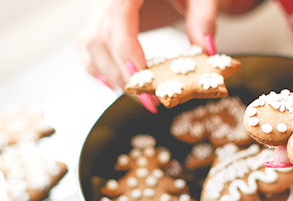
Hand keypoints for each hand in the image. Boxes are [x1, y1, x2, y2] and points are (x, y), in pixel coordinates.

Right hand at [75, 0, 224, 110]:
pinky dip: (98, 69)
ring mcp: (99, 10)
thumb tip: (207, 51)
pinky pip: (85, 46)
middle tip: (149, 98)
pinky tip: (119, 85)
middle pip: (100, 36)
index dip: (125, 48)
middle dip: (122, 73)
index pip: (118, 15)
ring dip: (110, 75)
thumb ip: (204, 17)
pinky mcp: (98, 21)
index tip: (140, 77)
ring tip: (138, 95)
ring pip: (88, 44)